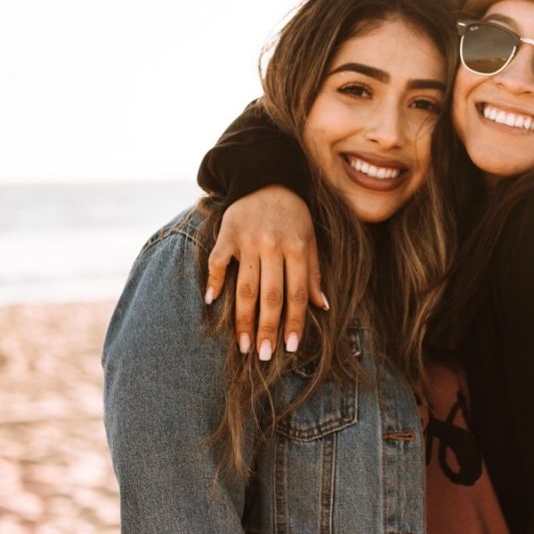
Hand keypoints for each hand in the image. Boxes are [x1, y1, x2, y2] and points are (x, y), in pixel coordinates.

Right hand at [204, 186, 326, 359]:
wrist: (266, 178)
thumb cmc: (292, 214)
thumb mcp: (309, 238)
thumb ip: (313, 272)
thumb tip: (322, 306)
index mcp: (296, 248)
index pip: (296, 293)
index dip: (294, 322)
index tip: (290, 347)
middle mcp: (272, 245)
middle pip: (270, 295)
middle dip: (267, 328)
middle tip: (264, 355)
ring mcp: (247, 240)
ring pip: (244, 286)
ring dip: (242, 318)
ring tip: (242, 345)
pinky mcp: (226, 234)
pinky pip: (217, 261)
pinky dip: (213, 281)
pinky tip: (212, 303)